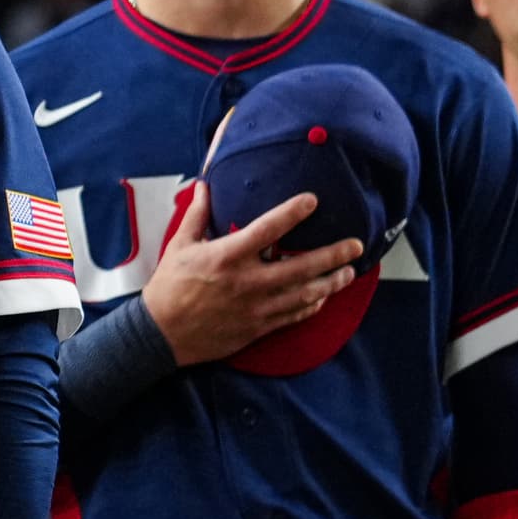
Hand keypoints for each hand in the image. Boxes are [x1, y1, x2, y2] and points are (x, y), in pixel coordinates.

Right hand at [142, 189, 363, 367]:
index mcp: (227, 256)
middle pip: (301, 266)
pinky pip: (294, 315)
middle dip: (333, 254)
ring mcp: (257, 307)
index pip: (267, 229)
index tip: (312, 200)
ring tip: (348, 271)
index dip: (292, 212)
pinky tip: (323, 296)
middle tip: (355, 245)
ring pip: (305, 294)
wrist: (162, 332)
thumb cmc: (169, 286)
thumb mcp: (179, 245)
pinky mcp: (259, 326)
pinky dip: (312, 305)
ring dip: (331, 282)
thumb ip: (196, 215)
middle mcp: (248, 282)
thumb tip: (204, 186)